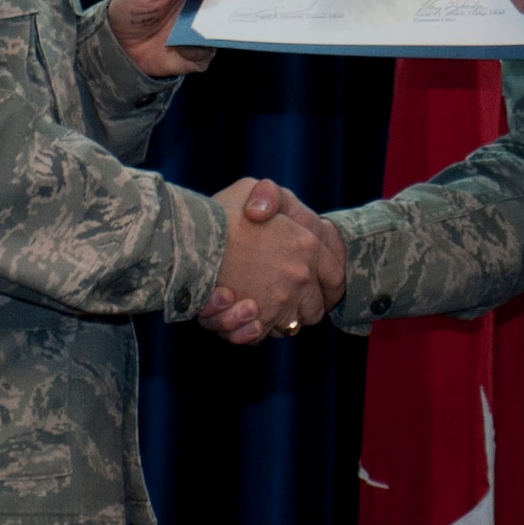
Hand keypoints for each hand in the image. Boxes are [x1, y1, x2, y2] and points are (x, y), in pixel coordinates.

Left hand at [109, 0, 216, 77]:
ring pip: (228, 26)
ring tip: (213, 22)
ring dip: (224, 26)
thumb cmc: (133, 3)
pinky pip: (209, 51)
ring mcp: (208, 26)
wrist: (119, 44)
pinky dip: (198, 48)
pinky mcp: (203, 52)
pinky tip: (182, 46)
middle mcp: (210, 0)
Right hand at [195, 177, 342, 343]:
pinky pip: (262, 335)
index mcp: (307, 244)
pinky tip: (241, 315)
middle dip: (303, 306)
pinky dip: (251, 331)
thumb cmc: (218, 212)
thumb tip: (263, 212)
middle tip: (282, 296)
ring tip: (252, 304)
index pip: (335, 278)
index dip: (328, 285)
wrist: (187, 238)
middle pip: (316, 308)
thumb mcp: (251, 188)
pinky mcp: (256, 321)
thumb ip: (270, 196)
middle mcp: (300, 276)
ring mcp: (280, 301)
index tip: (316, 286)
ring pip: (291, 325)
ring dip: (275, 319)